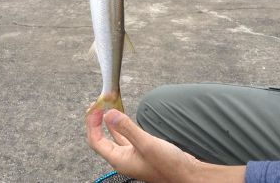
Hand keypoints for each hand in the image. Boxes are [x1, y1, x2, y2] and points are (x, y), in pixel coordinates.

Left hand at [86, 108, 200, 182]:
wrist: (187, 175)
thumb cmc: (169, 165)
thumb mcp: (147, 143)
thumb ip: (127, 128)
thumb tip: (108, 114)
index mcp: (119, 159)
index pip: (95, 140)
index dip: (92, 123)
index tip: (95, 107)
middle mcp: (122, 159)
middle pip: (101, 138)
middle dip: (97, 121)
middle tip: (98, 104)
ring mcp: (131, 156)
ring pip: (113, 137)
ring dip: (108, 122)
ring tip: (107, 107)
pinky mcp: (140, 152)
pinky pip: (125, 137)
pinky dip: (121, 125)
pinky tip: (122, 118)